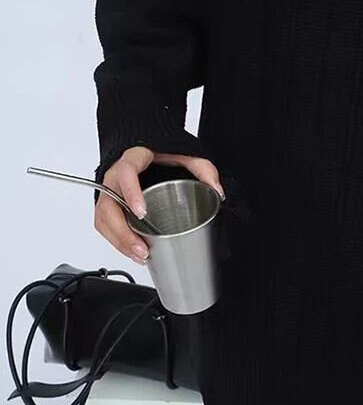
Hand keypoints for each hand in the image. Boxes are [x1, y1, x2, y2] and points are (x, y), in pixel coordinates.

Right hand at [93, 146, 224, 264]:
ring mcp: (110, 191)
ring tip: (141, 255)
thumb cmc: (162, 153)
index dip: (131, 193)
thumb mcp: (186, 154)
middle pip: (108, 205)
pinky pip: (105, 226)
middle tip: (142, 248)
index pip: (125, 173)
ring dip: (120, 242)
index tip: (142, 212)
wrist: (146, 149)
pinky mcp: (110, 204)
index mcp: (133, 159)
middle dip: (123, 232)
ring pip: (104, 219)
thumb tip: (217, 190)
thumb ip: (203, 168)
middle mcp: (115, 175)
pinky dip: (118, 242)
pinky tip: (134, 252)